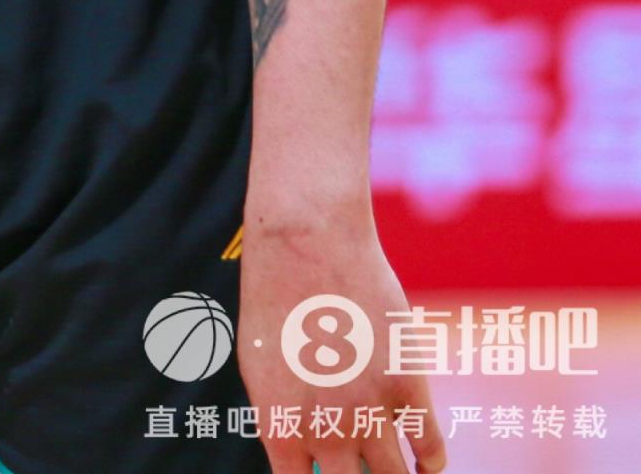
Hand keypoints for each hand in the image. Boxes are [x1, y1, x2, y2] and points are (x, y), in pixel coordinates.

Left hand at [239, 210, 445, 472]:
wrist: (307, 241)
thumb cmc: (276, 297)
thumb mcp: (260, 366)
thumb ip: (284, 418)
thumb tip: (303, 454)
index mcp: (281, 431)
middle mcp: (326, 431)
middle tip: (363, 472)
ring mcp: (370, 411)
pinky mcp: (406, 385)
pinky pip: (430, 447)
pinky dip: (431, 462)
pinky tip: (426, 463)